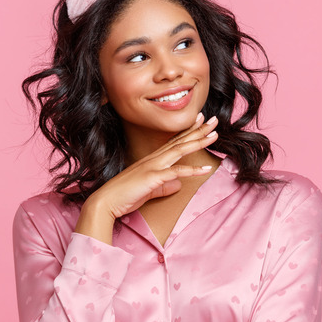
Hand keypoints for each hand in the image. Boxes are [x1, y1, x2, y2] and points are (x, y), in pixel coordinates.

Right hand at [76, 113, 218, 243]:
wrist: (106, 201)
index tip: (201, 120)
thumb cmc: (126, 195)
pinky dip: (192, 170)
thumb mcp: (150, 190)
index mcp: (153, 160)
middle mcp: (154, 159)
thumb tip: (178, 185)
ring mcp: (154, 166)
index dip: (189, 131)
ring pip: (180, 150)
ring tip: (214, 135)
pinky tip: (206, 169)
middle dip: (198, 130)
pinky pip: (176, 172)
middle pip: (181, 141)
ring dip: (198, 141)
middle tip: (215, 120)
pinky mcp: (153, 178)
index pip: (174, 141)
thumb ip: (165, 186)